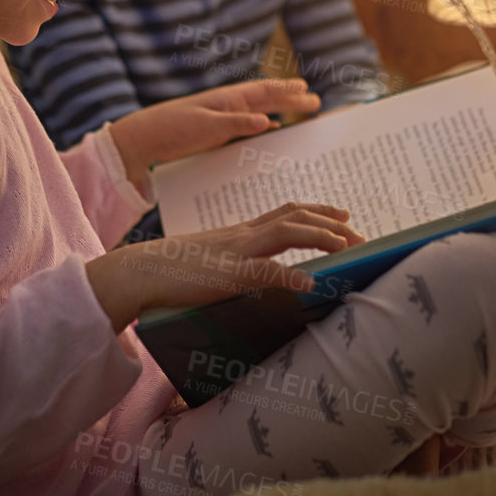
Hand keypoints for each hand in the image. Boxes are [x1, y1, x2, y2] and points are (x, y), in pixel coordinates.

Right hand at [84, 202, 365, 330]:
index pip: (284, 213)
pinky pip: (264, 272)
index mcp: (237, 234)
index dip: (317, 212)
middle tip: (360, 233)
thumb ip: (234, 265)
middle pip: (294, 216)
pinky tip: (311, 282)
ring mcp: (234, 252)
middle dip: (331, 223)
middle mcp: (240, 236)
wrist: (135, 273)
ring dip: (321, 238)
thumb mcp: (209, 265)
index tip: (343, 216)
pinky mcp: (224, 275)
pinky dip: (290, 275)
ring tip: (348, 246)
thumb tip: (257, 278)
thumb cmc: (168, 273)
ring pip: (286, 233)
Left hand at [108, 79, 320, 192]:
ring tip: (297, 111)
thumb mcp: (206, 127)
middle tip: (315, 101)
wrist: (142, 140)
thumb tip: (269, 121)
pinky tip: (267, 130)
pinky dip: (261, 126)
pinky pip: (245, 126)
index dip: (288, 92)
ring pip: (257, 112)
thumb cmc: (172, 129)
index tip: (309, 91)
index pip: (265, 93)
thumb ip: (237, 124)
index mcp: (228, 99)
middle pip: (266, 100)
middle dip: (290, 100)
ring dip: (278, 111)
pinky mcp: (213, 132)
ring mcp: (221, 118)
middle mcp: (227, 106)